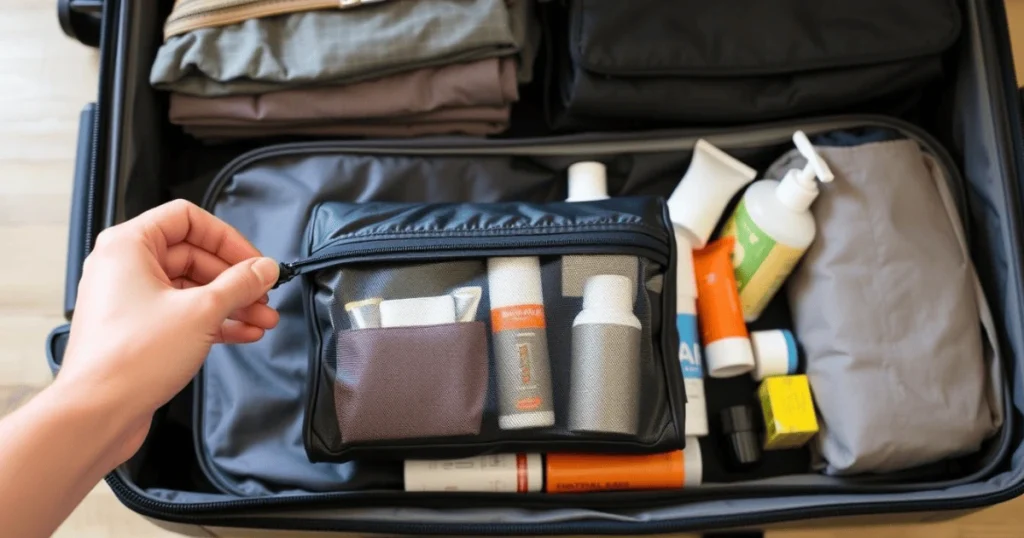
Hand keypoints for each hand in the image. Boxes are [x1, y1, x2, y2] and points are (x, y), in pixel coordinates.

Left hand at [57, 199, 279, 462]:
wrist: (97, 414)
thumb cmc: (131, 358)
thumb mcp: (202, 311)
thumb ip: (240, 284)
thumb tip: (266, 268)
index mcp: (128, 246)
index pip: (187, 218)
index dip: (227, 238)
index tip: (254, 261)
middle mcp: (125, 267)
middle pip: (194, 255)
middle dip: (236, 278)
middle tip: (264, 295)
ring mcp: (131, 299)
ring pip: (193, 288)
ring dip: (231, 303)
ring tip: (263, 319)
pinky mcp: (139, 330)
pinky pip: (184, 313)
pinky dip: (214, 321)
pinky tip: (244, 333)